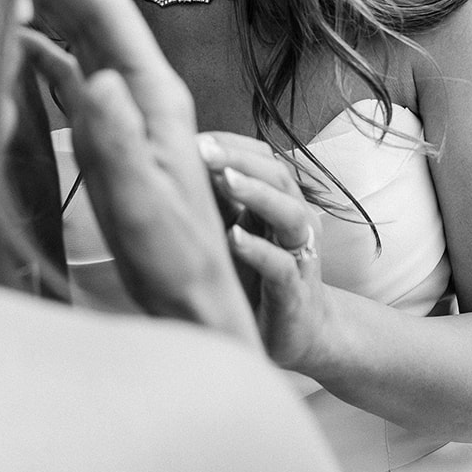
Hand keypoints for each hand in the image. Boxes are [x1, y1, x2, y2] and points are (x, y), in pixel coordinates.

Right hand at [21, 0, 258, 345]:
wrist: (195, 296)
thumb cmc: (174, 257)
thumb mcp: (141, 202)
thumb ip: (116, 144)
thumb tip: (98, 80)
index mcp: (154, 95)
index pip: (106, 13)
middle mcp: (142, 90)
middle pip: (90, 13)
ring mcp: (128, 109)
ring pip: (79, 39)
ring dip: (44, 4)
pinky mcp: (112, 132)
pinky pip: (71, 75)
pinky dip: (41, 51)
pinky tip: (13, 42)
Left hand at [198, 132, 333, 372]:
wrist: (299, 334)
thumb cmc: (259, 278)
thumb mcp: (235, 231)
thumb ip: (217, 202)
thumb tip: (172, 165)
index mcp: (279, 201)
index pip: (262, 159)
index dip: (231, 144)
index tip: (194, 137)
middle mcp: (295, 221)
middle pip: (277, 176)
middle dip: (239, 159)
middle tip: (204, 149)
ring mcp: (299, 255)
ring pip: (289, 214)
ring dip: (256, 194)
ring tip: (225, 179)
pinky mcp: (294, 291)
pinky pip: (281, 266)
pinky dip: (258, 250)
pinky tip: (234, 238)